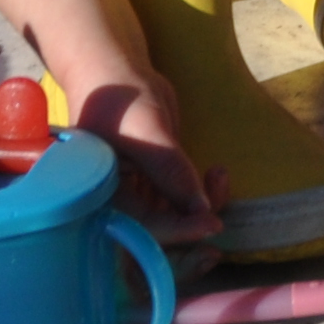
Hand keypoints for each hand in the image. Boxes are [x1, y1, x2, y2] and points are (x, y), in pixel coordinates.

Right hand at [58, 63, 219, 242]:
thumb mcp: (146, 131)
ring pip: (175, 230)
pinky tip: (218, 174)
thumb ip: (170, 170)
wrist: (120, 75)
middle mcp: (120, 209)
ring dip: (204, 214)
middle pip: (154, 249)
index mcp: (104, 202)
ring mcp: (141, 201)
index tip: (212, 223)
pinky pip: (185, 209)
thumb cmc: (120, 99)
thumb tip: (202, 211)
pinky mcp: (160, 190)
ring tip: (219, 177)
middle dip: (189, 248)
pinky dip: (206, 198)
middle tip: (218, 232)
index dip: (178, 234)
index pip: (142, 232)